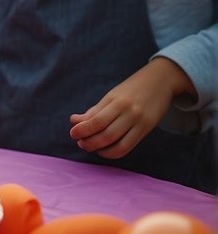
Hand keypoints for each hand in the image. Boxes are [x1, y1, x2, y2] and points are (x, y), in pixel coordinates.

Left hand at [70, 59, 185, 157]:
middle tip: (80, 143)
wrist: (161, 80)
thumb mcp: (112, 95)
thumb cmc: (131, 89)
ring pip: (117, 142)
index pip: (96, 120)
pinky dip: (114, 152)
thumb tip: (74, 121)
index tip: (73, 133)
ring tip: (90, 147)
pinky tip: (105, 150)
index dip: (82, 130)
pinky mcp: (147, 128)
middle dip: (89, 142)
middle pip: (105, 134)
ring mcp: (139, 121)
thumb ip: (94, 110)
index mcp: (116, 101)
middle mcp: (128, 111)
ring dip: (99, 149)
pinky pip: (128, 146)